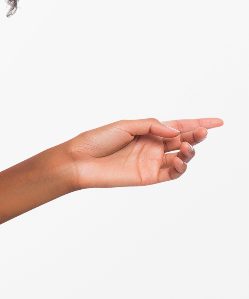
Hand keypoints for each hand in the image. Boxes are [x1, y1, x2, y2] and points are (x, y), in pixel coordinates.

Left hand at [66, 117, 223, 189]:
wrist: (79, 161)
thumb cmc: (97, 140)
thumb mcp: (124, 125)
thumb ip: (151, 125)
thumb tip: (175, 130)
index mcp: (147, 131)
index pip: (177, 125)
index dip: (198, 123)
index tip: (218, 121)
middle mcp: (152, 146)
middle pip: (182, 139)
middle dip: (196, 135)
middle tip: (203, 132)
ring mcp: (151, 162)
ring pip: (180, 157)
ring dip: (189, 151)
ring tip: (187, 145)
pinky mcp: (148, 177)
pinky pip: (171, 174)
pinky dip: (180, 168)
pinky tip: (180, 161)